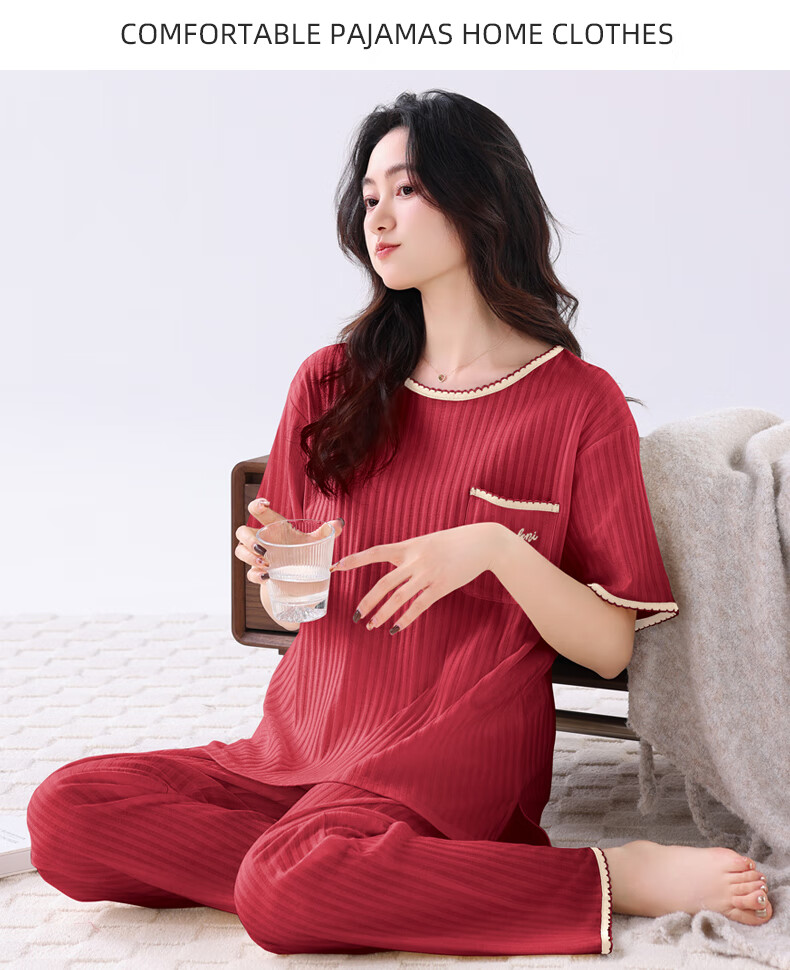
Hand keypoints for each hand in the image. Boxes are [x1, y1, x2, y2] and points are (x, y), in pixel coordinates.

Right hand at [234, 498, 344, 592]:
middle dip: (247, 539)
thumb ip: (326, 532)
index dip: (257, 505)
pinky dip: (256, 575)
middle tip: (262, 548)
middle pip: (242, 532)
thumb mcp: (314, 542)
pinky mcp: (259, 574)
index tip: (263, 505)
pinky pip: (249, 573)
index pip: (259, 512)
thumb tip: (339, 523)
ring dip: (249, 557)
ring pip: (240, 552)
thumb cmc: (304, 554)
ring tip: (266, 564)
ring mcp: (258, 557)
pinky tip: (267, 577)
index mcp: (275, 528)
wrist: (300, 580)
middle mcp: (263, 540)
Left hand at [330, 523, 499, 633]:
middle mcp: (415, 560)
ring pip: (399, 597)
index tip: (336, 567)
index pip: (375, 552)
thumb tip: (396, 569)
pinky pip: (418, 606)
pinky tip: (395, 628)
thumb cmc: (454, 542)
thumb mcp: (428, 542)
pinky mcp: (441, 586)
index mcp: (408, 546)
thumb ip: (411, 554)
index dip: (355, 560)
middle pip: (384, 583)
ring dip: (383, 613)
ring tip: (371, 626)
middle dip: (367, 601)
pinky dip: (405, 619)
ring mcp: (428, 574)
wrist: (483, 542)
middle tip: (355, 616)